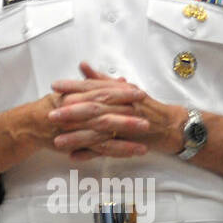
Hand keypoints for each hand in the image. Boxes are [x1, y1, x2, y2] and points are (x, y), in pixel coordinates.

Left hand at [50, 62, 186, 157]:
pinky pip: (108, 150)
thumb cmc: (145, 106)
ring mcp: (127, 125)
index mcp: (119, 91)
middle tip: (51, 114)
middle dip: (71, 111)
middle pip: (95, 107)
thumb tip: (82, 66)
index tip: (54, 86)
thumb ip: (101, 79)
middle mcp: (123, 106)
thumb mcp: (124, 89)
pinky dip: (91, 153)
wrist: (171, 126)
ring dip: (77, 136)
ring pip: (99, 131)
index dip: (74, 86)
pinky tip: (74, 156)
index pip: (94, 87)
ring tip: (57, 141)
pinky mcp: (130, 143)